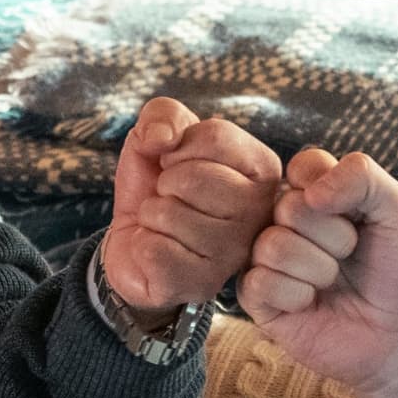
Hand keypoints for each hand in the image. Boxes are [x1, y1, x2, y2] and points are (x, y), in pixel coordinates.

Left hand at [103, 96, 281, 313]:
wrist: (135, 240)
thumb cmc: (158, 184)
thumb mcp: (159, 135)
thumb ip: (163, 115)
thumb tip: (162, 139)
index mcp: (261, 169)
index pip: (217, 136)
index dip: (179, 145)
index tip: (177, 161)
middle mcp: (259, 214)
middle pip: (193, 177)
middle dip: (165, 182)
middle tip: (171, 196)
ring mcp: (234, 253)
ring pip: (170, 213)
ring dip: (153, 213)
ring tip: (166, 223)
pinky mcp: (202, 283)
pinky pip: (155, 250)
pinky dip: (143, 244)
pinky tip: (160, 249)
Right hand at [236, 147, 397, 397]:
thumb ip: (363, 176)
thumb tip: (311, 191)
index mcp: (316, 193)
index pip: (304, 165)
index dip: (332, 190)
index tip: (356, 215)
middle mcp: (285, 220)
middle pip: (289, 205)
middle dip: (334, 236)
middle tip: (350, 256)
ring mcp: (267, 258)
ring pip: (273, 244)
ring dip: (318, 268)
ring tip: (333, 282)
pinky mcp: (256, 297)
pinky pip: (260, 281)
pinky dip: (297, 295)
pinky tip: (311, 304)